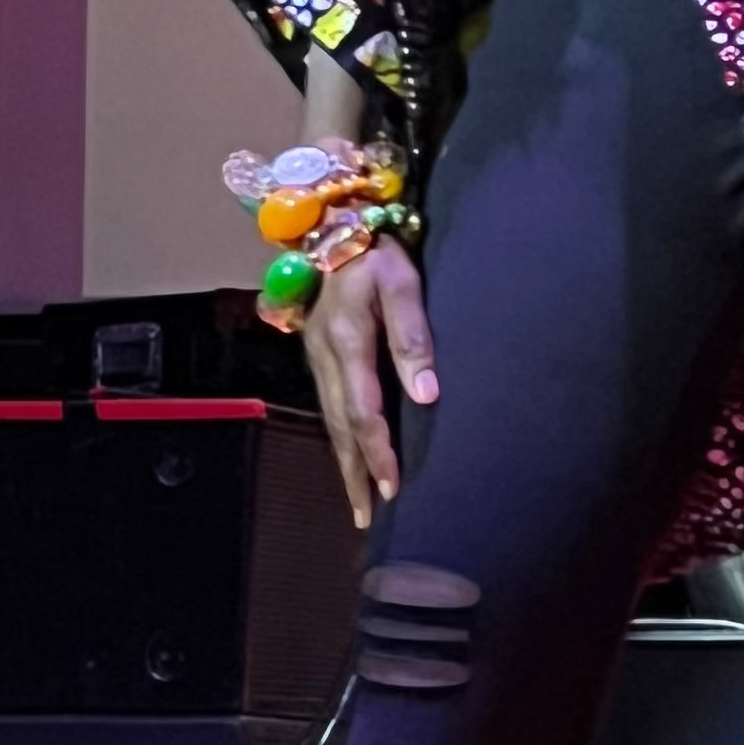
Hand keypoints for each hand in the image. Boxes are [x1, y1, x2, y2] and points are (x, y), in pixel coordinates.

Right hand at [305, 243, 438, 524]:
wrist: (335, 227)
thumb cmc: (378, 255)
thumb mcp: (403, 284)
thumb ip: (413, 337)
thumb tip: (427, 395)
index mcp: (346, 343)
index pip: (363, 411)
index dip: (377, 452)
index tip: (392, 488)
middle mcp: (324, 357)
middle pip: (339, 427)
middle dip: (354, 473)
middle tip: (367, 517)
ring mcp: (316, 358)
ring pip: (330, 421)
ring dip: (344, 462)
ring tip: (359, 500)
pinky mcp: (319, 356)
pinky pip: (330, 407)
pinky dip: (340, 438)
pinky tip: (351, 456)